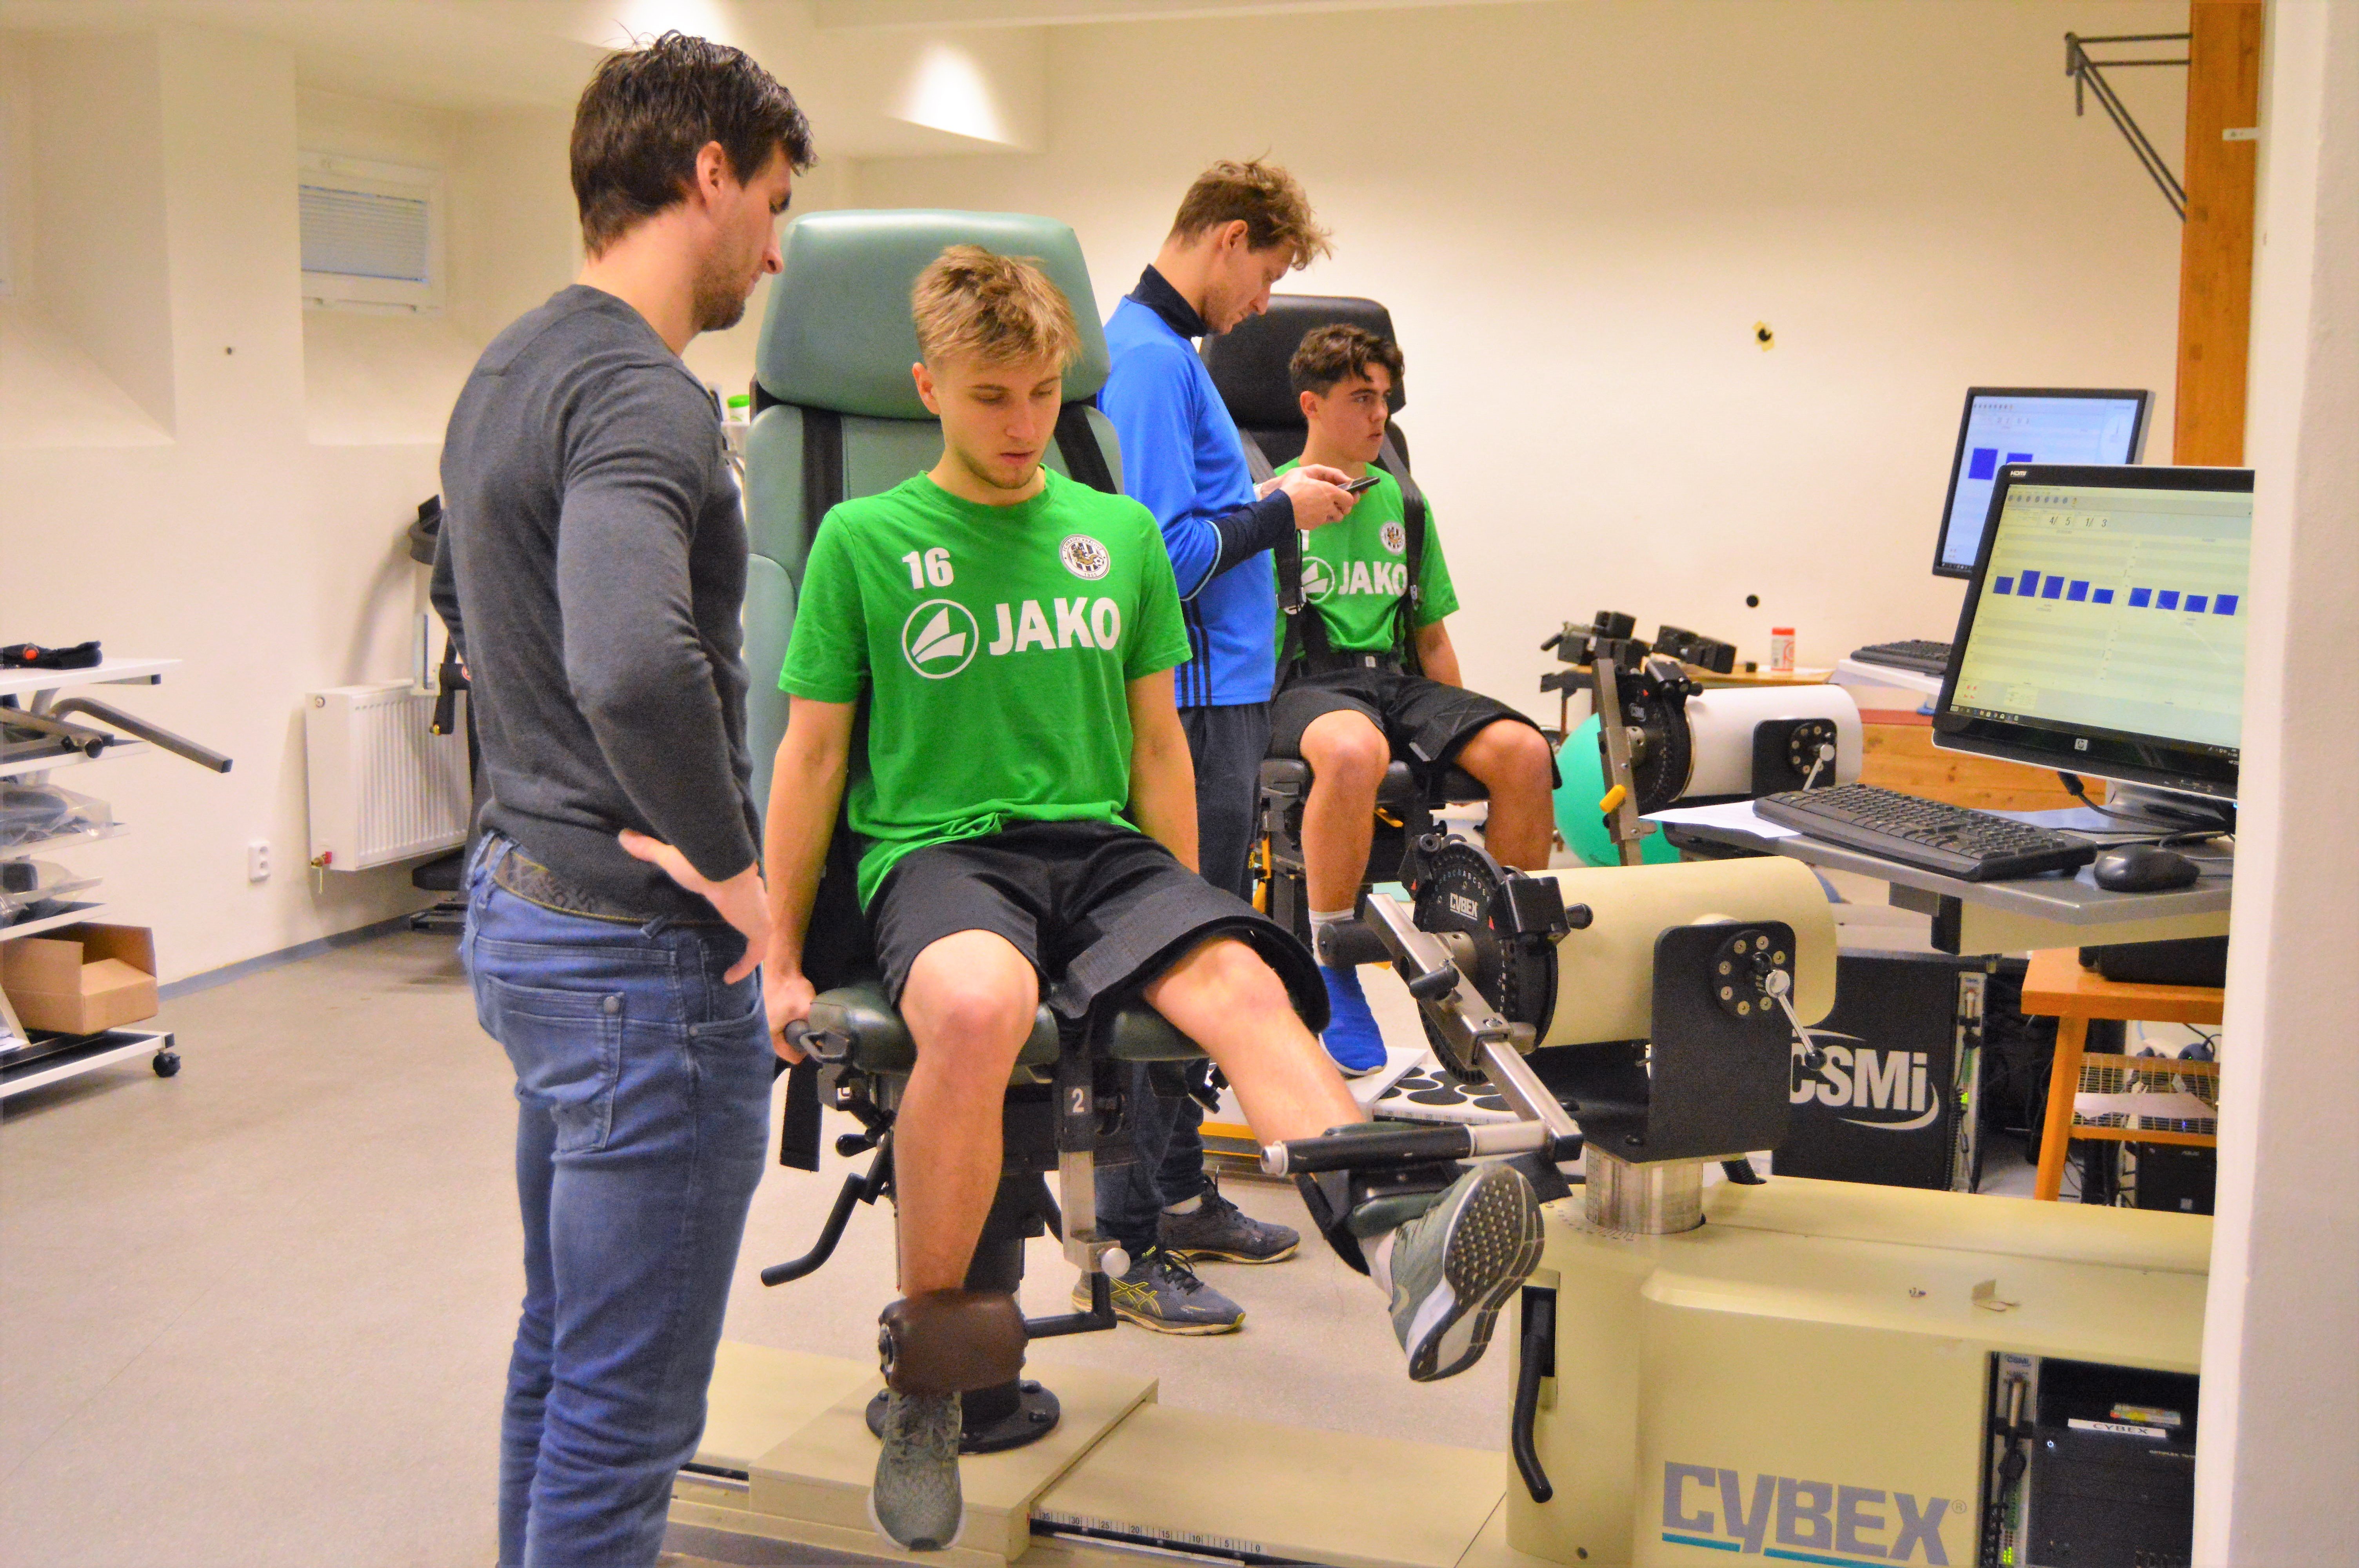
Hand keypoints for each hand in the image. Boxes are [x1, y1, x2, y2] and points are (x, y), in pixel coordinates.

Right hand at [617, 830, 769, 983]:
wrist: (721, 867)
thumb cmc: (700, 862)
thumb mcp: (670, 857)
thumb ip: (649, 849)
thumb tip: (623, 836)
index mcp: (738, 877)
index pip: (743, 891)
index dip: (739, 902)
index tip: (729, 908)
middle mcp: (753, 895)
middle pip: (755, 913)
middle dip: (749, 924)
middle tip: (735, 934)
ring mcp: (759, 913)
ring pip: (758, 935)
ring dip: (749, 949)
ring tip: (734, 965)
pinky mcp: (760, 929)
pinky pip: (755, 953)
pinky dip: (745, 966)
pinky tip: (729, 978)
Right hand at [765, 966, 815, 1061]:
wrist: (780, 968)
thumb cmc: (791, 989)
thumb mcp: (807, 1009)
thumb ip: (815, 1025)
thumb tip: (826, 1039)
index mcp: (770, 1033)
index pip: (787, 1054)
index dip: (802, 1055)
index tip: (813, 1050)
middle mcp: (762, 1031)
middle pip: (782, 1047)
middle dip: (796, 1046)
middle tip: (810, 1041)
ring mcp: (761, 1022)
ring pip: (778, 1037)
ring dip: (791, 1037)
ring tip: (805, 1032)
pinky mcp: (763, 1014)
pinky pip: (776, 1028)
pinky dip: (786, 1028)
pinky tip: (796, 1022)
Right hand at [1273, 464, 1357, 529]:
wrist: (1278, 508)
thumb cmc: (1291, 487)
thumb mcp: (1305, 471)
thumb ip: (1326, 472)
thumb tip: (1342, 479)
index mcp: (1329, 492)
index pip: (1349, 499)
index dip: (1349, 498)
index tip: (1346, 495)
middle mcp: (1329, 506)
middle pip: (1345, 511)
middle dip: (1342, 507)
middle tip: (1336, 502)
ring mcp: (1322, 517)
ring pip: (1335, 518)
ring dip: (1333, 514)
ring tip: (1324, 508)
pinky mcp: (1314, 525)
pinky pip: (1323, 522)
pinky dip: (1321, 518)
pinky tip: (1312, 512)